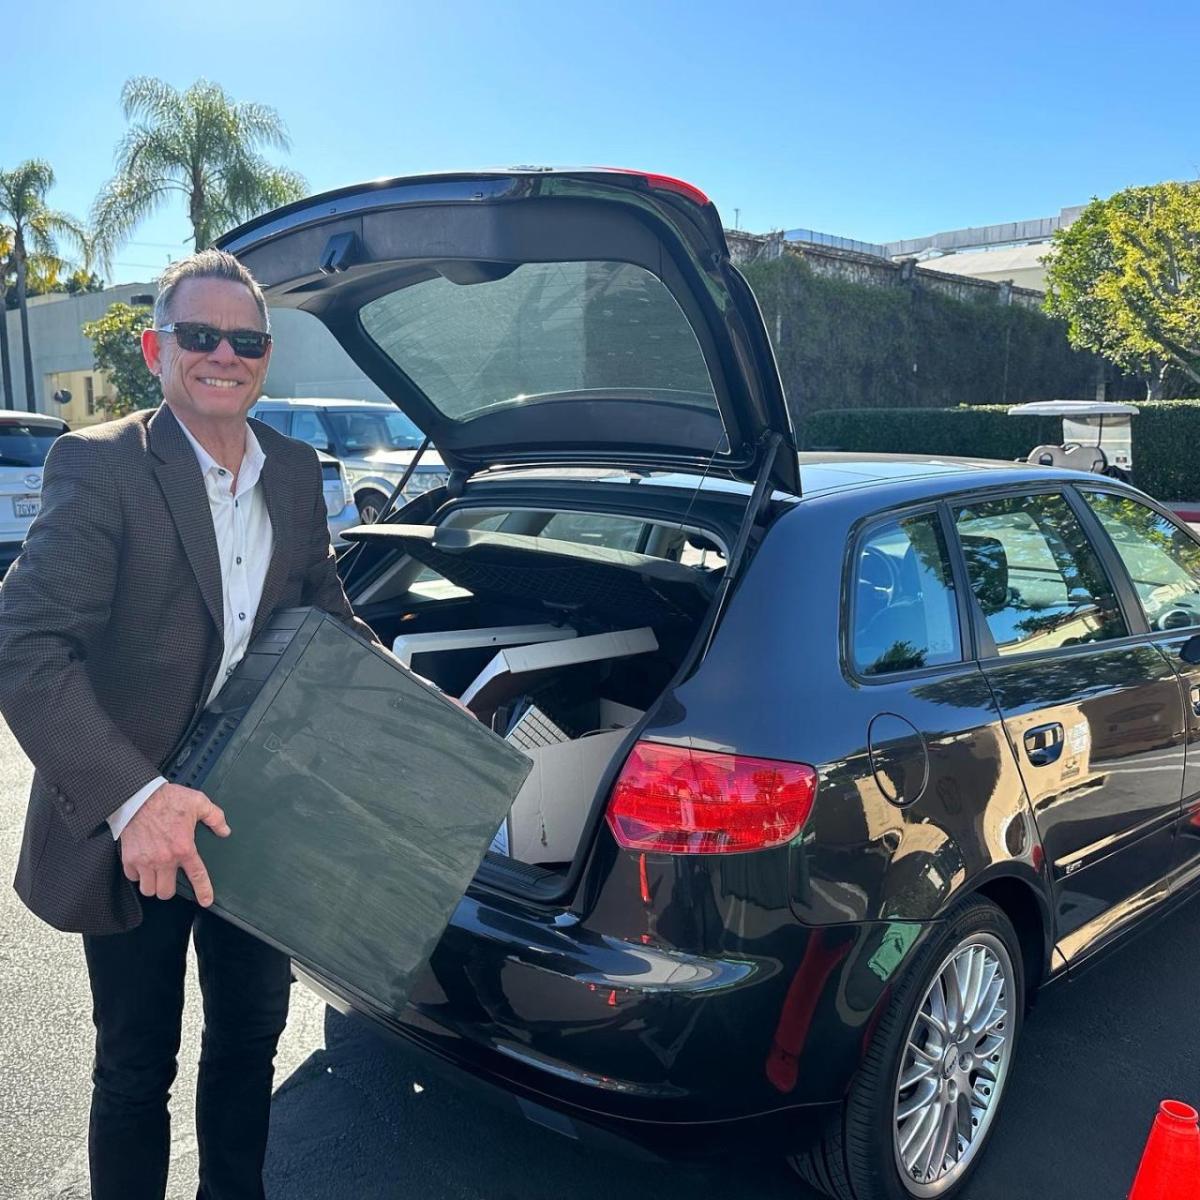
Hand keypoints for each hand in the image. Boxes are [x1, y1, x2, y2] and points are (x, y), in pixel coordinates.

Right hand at [119, 781, 230, 905]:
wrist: (138, 796)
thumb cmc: (168, 799)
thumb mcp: (199, 802)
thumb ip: (215, 817)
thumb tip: (225, 831)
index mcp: (184, 847)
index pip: (196, 875)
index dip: (203, 891)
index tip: (206, 901)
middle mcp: (164, 859)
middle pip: (166, 892)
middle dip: (169, 889)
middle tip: (171, 879)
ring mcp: (145, 861)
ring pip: (148, 890)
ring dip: (153, 885)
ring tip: (157, 875)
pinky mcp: (129, 859)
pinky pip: (133, 878)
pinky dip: (138, 875)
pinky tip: (143, 866)